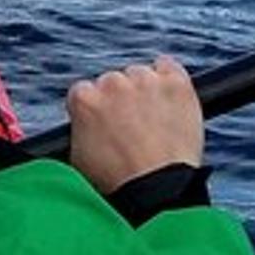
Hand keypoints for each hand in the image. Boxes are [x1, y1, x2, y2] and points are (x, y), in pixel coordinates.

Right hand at [66, 56, 205, 194]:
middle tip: (132, 125)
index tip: (106, 122)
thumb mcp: (79, 157)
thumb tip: (84, 122)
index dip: (97, 108)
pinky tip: (168, 95)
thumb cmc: (117, 181)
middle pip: (114, 81)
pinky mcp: (175, 83)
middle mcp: (113, 83)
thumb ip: (79, 128)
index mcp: (85, 99)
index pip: (85, 91)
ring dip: (145, 90)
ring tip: (153, 119)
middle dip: (120, 100)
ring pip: (141, 74)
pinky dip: (168, 77)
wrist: (157, 188)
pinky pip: (168, 66)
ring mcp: (146, 81)